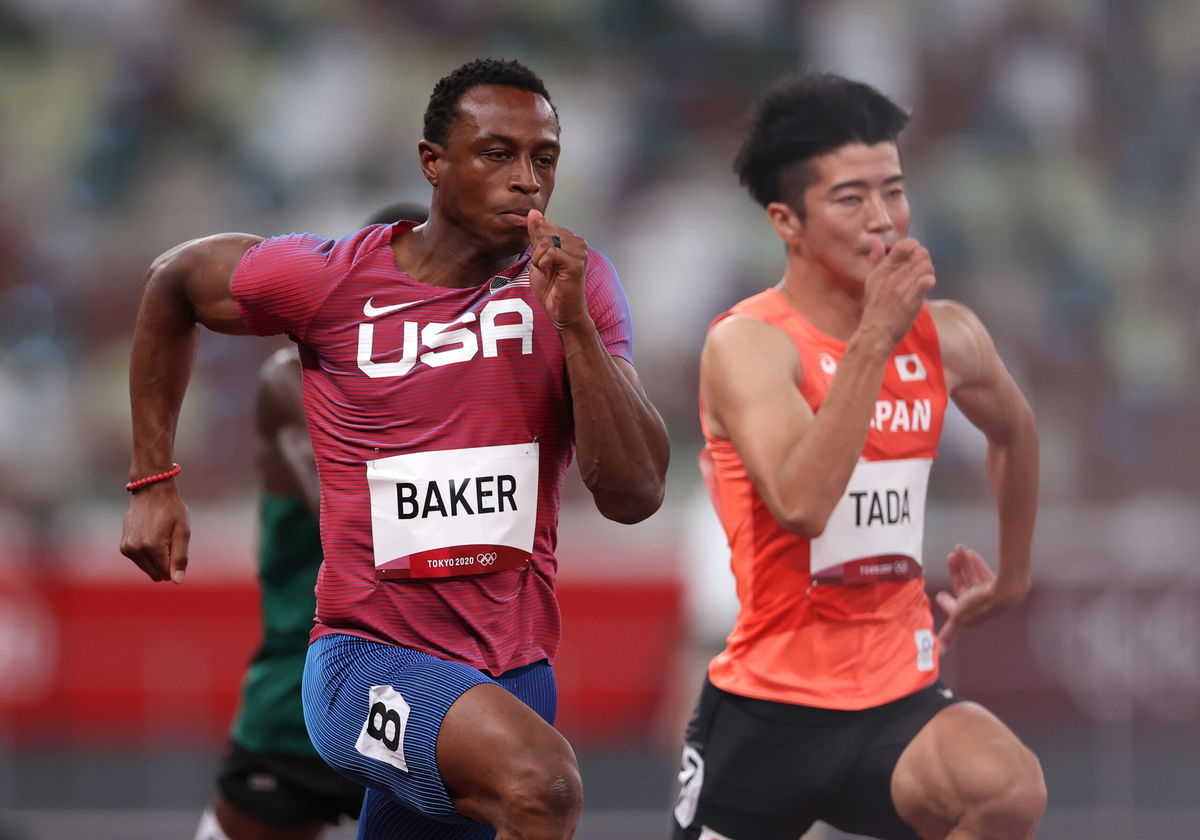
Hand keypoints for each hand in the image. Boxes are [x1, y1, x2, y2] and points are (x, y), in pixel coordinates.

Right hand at [120, 482, 190, 582]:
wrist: (151, 491)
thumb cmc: (172, 510)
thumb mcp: (183, 532)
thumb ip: (180, 558)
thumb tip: (176, 582)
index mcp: (152, 547)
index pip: (166, 573)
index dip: (176, 563)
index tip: (176, 543)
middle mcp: (136, 550)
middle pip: (156, 573)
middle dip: (166, 562)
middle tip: (169, 539)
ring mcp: (127, 549)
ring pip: (148, 569)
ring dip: (157, 558)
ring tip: (160, 536)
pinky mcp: (123, 547)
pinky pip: (140, 561)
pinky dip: (148, 554)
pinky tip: (151, 536)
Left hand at [526, 209, 588, 329]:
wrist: (561, 311)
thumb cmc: (552, 288)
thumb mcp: (538, 256)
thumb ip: (536, 235)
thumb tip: (534, 213)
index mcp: (570, 239)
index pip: (544, 225)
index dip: (536, 243)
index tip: (542, 260)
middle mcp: (578, 242)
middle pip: (544, 231)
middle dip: (537, 251)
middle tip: (545, 268)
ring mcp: (580, 252)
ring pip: (546, 241)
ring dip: (539, 259)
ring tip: (548, 272)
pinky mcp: (577, 263)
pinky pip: (551, 252)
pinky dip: (543, 264)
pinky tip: (551, 273)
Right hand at [859, 236, 935, 348]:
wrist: (876, 332)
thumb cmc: (875, 308)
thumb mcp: (871, 279)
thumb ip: (875, 258)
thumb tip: (875, 239)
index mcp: (884, 268)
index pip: (904, 245)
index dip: (915, 247)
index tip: (914, 257)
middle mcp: (893, 274)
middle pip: (921, 254)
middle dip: (925, 261)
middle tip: (921, 272)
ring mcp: (903, 286)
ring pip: (926, 266)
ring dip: (929, 272)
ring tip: (923, 282)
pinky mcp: (912, 298)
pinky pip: (927, 281)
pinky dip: (930, 281)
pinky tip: (925, 288)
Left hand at [934, 544, 1007, 648]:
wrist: (1007, 587)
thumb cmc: (983, 602)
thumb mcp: (959, 616)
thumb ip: (950, 632)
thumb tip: (940, 651)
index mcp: (975, 616)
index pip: (959, 609)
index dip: (948, 603)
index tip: (939, 595)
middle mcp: (985, 605)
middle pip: (966, 587)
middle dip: (957, 573)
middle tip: (950, 557)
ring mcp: (995, 593)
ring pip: (975, 577)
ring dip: (965, 564)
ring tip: (958, 550)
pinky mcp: (1003, 581)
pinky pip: (986, 571)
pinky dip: (976, 563)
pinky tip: (969, 554)